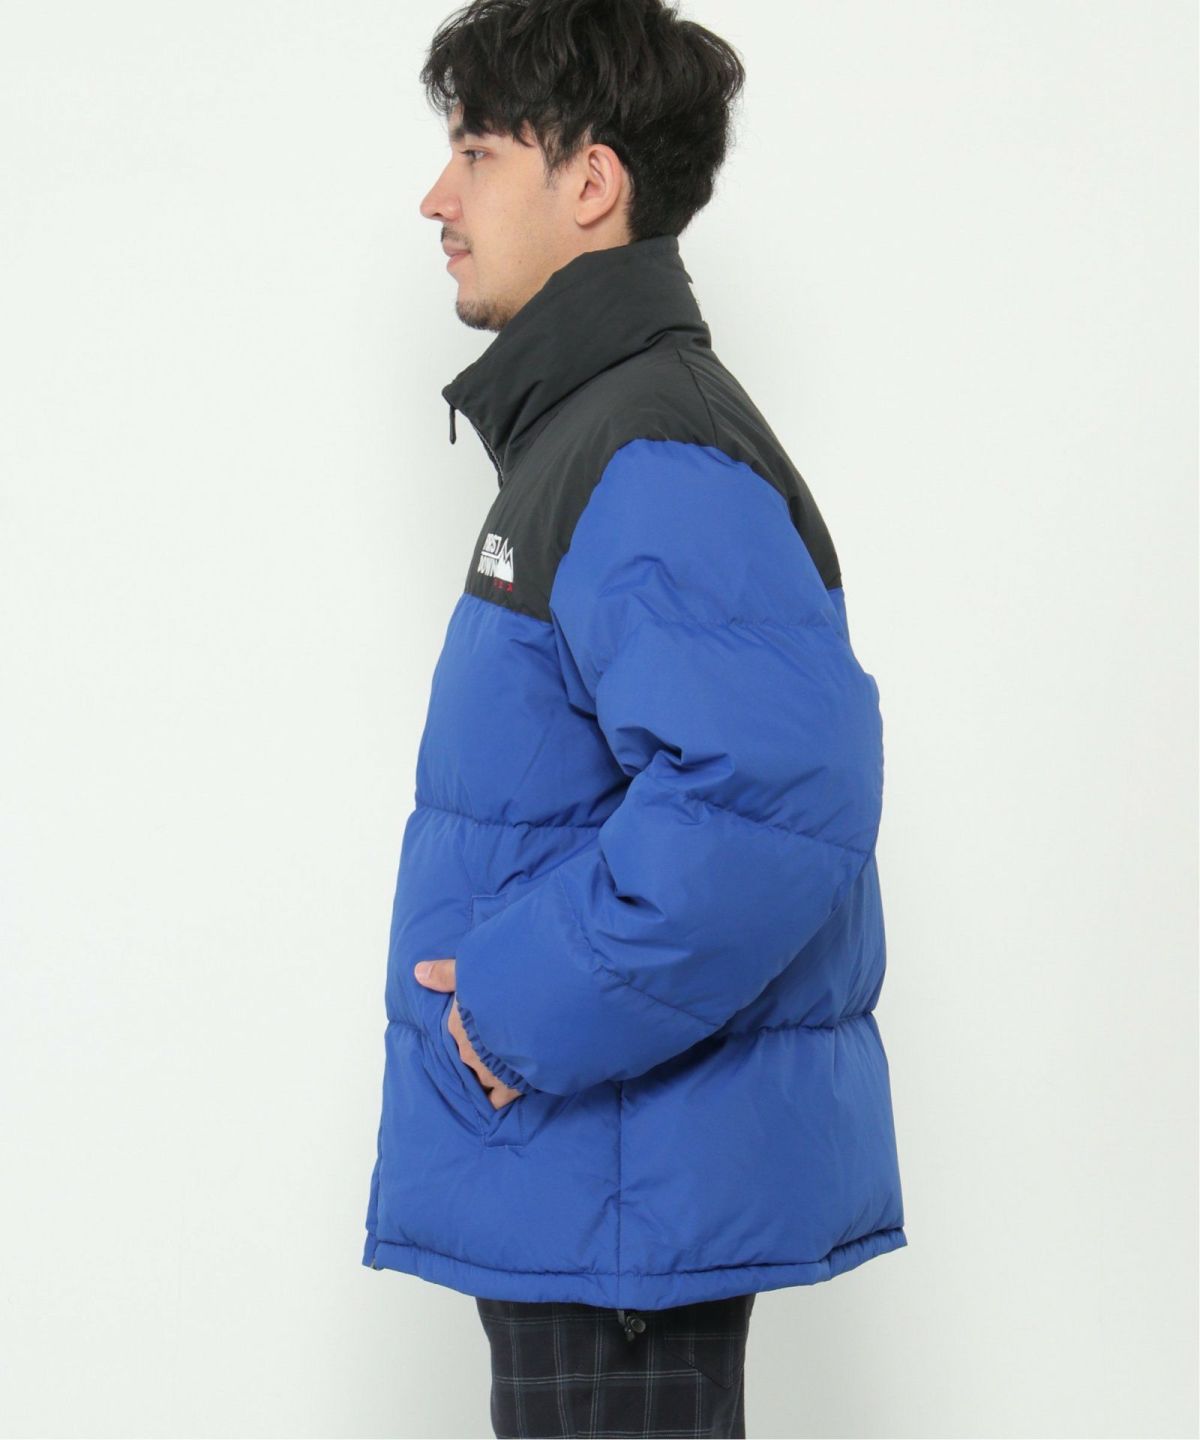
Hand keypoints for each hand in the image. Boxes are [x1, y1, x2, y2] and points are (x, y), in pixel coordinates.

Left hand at [413, 958, 523, 1109]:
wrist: (538, 1011)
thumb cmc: (503, 987)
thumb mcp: (470, 971)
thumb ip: (444, 974)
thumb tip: (417, 972)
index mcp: (457, 1027)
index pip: (454, 1032)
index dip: (467, 1029)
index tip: (477, 1025)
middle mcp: (468, 1054)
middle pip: (469, 1056)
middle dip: (480, 1051)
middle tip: (495, 1041)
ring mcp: (488, 1073)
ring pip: (483, 1076)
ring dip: (491, 1070)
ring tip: (505, 1062)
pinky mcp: (510, 1087)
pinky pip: (497, 1099)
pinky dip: (499, 1096)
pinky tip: (504, 1091)